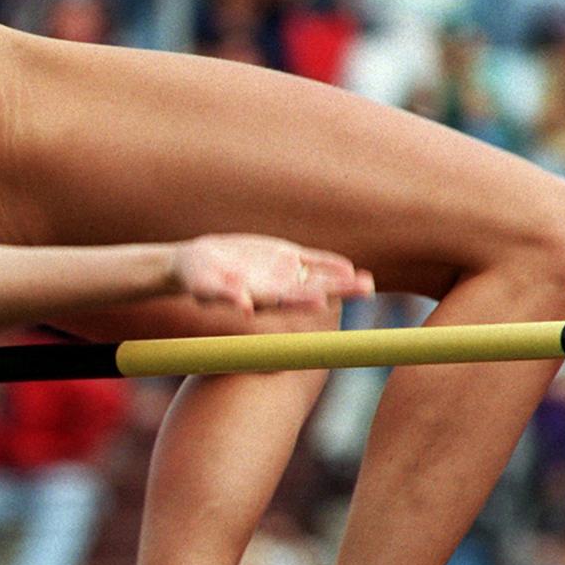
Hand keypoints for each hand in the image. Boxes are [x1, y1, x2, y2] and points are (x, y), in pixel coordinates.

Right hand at [171, 234, 372, 312]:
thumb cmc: (198, 279)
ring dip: (341, 280)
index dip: (306, 300)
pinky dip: (327, 263)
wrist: (200, 264)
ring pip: (318, 278)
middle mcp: (278, 289)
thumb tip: (243, 306)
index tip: (324, 301)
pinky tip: (346, 267)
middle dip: (338, 290)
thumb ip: (225, 295)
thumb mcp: (205, 287)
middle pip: (312, 291)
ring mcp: (284, 274)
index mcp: (261, 298)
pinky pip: (310, 261)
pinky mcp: (284, 257)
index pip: (289, 300)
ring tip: (367, 282)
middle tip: (365, 290)